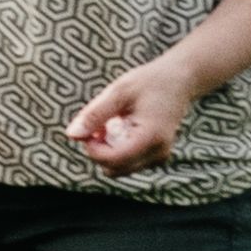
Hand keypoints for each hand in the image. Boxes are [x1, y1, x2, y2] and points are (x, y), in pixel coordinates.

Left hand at [67, 57, 196, 169]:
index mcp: (151, 137)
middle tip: (99, 123)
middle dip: (98, 149)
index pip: (112, 159)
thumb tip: (71, 135)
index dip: (92, 148)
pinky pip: (127, 163)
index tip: (87, 127)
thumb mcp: (118, 92)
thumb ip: (94, 114)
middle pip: (113, 168)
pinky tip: (119, 129)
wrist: (179, 81)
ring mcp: (159, 157)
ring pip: (118, 169)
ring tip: (111, 124)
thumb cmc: (149, 82)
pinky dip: (116, 150)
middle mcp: (158, 153)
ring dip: (107, 150)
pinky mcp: (156, 157)